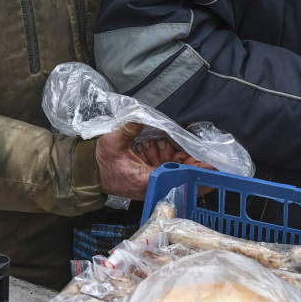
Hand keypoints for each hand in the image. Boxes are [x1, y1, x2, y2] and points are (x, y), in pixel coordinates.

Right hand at [97, 124, 211, 200]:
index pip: (176, 177)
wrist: (89, 173)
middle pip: (180, 178)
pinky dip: (171, 161)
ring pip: (174, 174)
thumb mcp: (113, 142)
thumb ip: (129, 130)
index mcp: (144, 180)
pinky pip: (165, 171)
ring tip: (191, 151)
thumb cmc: (100, 160)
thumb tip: (140, 116)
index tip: (211, 166)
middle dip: (194, 167)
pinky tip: (174, 150)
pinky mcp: (147, 179)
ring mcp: (150, 183)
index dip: (195, 172)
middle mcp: (150, 185)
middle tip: (208, 156)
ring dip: (183, 162)